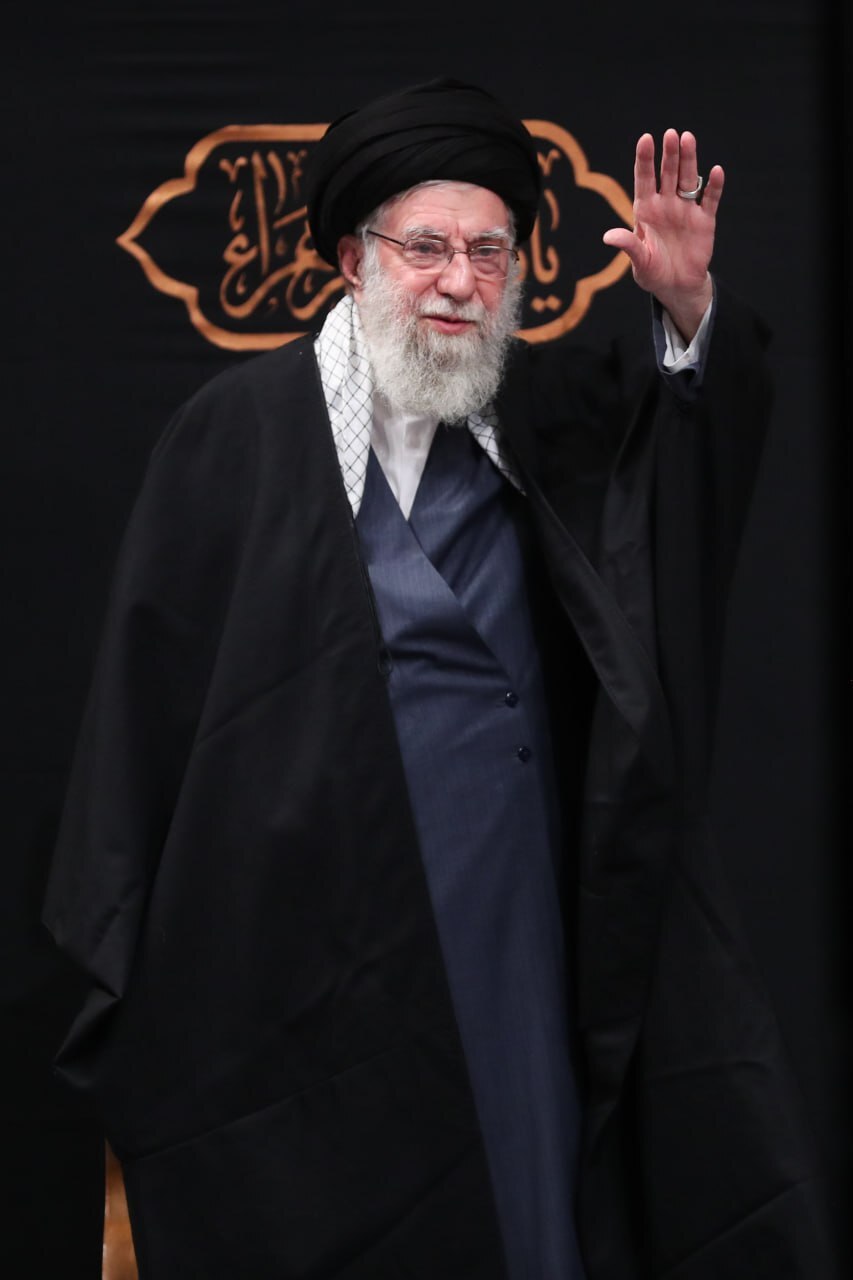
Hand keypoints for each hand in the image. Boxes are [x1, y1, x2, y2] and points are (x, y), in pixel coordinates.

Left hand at [603, 129, 722, 341]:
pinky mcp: (704, 220)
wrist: (676, 286)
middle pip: (667, 173)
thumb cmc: (653, 272)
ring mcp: (686, 210)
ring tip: (688, 139)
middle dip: (669, 154)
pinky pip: (709, 199)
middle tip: (671, 135)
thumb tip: (608, 237)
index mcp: (646, 211)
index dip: (644, 160)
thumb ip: (628, 246)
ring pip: (687, 179)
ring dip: (688, 160)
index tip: (645, 139)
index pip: (644, 179)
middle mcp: (666, 204)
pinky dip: (713, 187)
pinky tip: (716, 172)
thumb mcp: (639, 261)